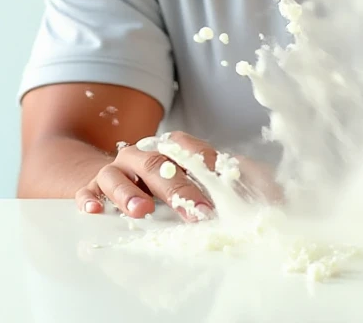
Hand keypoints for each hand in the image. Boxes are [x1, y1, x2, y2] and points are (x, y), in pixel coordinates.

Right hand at [75, 131, 280, 220]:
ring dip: (131, 191)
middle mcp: (144, 155)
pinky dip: (89, 198)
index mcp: (172, 149)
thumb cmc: (161, 180)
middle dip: (179, 189)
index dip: (208, 171)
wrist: (111, 173)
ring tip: (142, 212)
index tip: (224, 198)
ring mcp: (116, 170)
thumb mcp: (199, 180)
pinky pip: (87, 190)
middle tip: (197, 213)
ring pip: (119, 173)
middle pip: (160, 164)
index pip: (191, 152)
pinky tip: (95, 210)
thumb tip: (275, 197)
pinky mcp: (92, 187)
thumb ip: (232, 183)